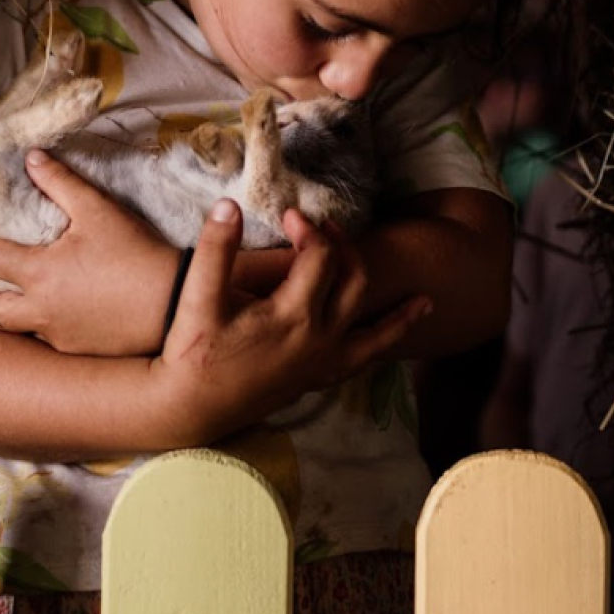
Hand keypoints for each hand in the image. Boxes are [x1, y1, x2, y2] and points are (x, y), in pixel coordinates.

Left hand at [0, 149, 179, 356]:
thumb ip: (61, 184)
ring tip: (25, 298)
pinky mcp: (79, 351)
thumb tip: (32, 158)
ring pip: (20, 328)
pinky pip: (51, 341)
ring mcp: (58, 336)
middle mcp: (40, 310)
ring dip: (14, 313)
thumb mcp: (99, 212)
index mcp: (38, 273)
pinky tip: (65, 313)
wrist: (176, 306)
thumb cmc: (136, 255)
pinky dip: (48, 326)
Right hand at [146, 201, 428, 446]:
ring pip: (376, 333)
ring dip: (399, 315)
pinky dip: (382, 349)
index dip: (308, 229)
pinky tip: (388, 342)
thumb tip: (230, 205)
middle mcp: (320, 338)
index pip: (319, 257)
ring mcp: (323, 362)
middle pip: (354, 283)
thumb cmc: (192, 354)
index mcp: (295, 314)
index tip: (289, 215)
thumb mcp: (197, 298)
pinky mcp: (316, 379)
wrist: (191, 408)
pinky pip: (363, 362)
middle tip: (327, 231)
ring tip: (423, 300)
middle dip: (346, 251)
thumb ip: (215, 250)